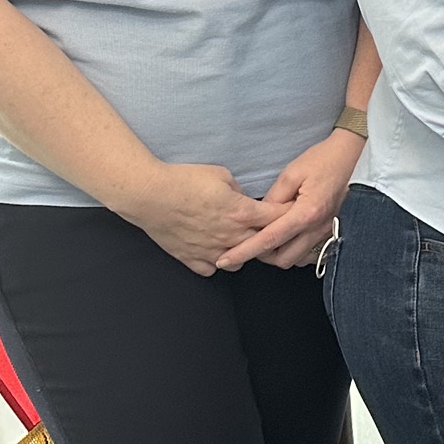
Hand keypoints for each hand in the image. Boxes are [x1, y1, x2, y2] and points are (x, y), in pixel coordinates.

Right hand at [128, 163, 283, 278]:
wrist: (149, 194)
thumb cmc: (183, 180)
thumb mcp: (220, 175)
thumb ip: (239, 190)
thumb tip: (243, 199)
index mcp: (241, 213)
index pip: (278, 219)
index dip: (288, 214)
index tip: (294, 212)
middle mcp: (230, 236)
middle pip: (262, 244)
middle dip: (268, 236)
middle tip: (267, 228)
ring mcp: (211, 251)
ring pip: (239, 261)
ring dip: (243, 251)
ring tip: (238, 239)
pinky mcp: (191, 259)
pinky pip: (211, 269)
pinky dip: (216, 261)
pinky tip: (214, 249)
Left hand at [220, 129, 367, 270]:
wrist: (352, 156)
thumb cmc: (324, 160)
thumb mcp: (291, 173)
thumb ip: (273, 199)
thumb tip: (259, 217)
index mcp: (306, 213)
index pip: (269, 239)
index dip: (244, 251)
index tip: (225, 259)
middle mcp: (317, 227)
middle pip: (282, 258)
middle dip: (262, 256)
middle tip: (249, 241)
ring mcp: (325, 231)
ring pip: (296, 259)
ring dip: (279, 253)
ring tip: (268, 237)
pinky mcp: (329, 230)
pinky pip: (308, 252)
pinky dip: (294, 250)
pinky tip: (287, 238)